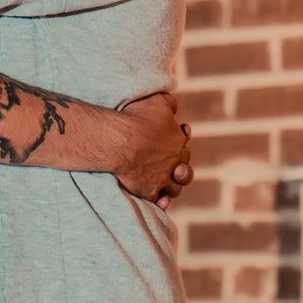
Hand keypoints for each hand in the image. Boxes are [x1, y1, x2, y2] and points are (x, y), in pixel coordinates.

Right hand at [115, 90, 193, 209]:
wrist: (119, 141)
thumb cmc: (136, 118)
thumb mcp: (158, 101)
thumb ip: (169, 103)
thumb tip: (174, 108)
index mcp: (178, 140)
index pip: (184, 142)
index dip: (180, 139)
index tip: (174, 135)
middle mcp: (174, 162)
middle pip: (183, 168)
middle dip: (179, 164)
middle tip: (168, 160)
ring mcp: (162, 178)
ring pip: (175, 187)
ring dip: (173, 185)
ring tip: (163, 181)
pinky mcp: (148, 192)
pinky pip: (160, 202)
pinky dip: (162, 202)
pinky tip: (162, 200)